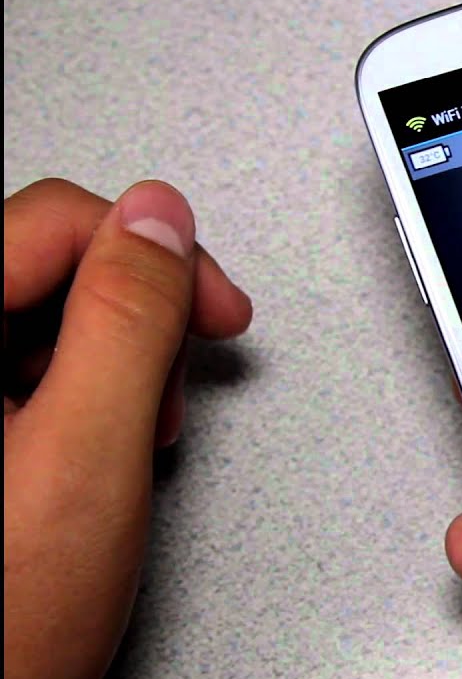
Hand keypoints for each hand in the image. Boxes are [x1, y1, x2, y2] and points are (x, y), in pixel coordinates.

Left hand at [3, 179, 252, 678]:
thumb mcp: (86, 457)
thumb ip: (126, 322)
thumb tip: (158, 221)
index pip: (51, 224)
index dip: (154, 254)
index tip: (214, 307)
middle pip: (47, 263)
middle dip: (140, 317)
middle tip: (179, 382)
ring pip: (45, 313)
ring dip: (118, 360)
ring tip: (140, 433)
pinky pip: (30, 364)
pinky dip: (88, 394)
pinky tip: (103, 445)